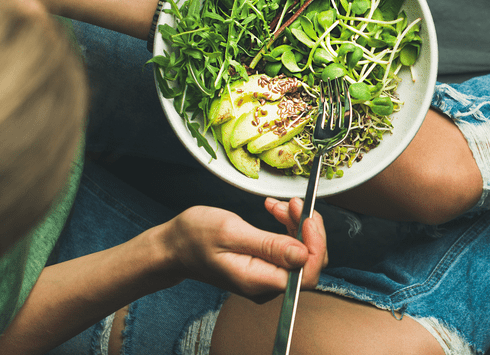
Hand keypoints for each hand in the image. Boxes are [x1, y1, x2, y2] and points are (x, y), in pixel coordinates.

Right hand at [158, 198, 326, 301]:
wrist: (174, 247)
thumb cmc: (194, 237)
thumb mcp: (230, 232)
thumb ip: (267, 245)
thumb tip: (302, 254)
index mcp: (258, 280)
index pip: (307, 273)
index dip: (315, 245)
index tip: (307, 217)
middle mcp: (265, 285)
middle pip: (308, 263)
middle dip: (307, 230)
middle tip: (292, 203)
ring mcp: (265, 278)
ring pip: (300, 254)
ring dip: (296, 225)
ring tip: (278, 205)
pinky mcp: (264, 268)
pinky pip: (288, 250)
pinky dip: (288, 227)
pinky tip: (275, 212)